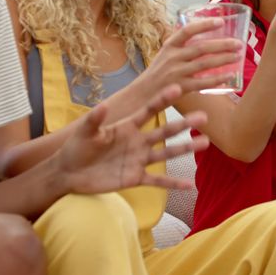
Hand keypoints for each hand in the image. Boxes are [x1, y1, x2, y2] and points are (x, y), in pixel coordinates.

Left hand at [50, 84, 209, 193]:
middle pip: (164, 132)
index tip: (177, 88)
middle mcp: (137, 142)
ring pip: (166, 154)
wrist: (70, 173)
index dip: (161, 100)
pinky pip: (158, 182)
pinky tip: (190, 186)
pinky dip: (173, 184)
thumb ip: (95, 119)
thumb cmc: (76, 148)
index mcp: (126, 127)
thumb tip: (103, 105)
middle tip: (203, 116)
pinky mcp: (135, 178)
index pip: (148, 111)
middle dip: (183, 124)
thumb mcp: (84, 131)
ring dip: (185, 149)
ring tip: (205, 143)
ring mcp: (138, 160)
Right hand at [142, 18, 243, 94]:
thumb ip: (180, 47)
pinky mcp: (181, 88)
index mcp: (169, 46)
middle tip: (239, 44)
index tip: (221, 22)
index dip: (205, 25)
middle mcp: (173, 58)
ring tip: (237, 56)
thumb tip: (202, 38)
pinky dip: (218, 79)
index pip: (187, 31)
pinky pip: (204, 82)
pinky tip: (229, 76)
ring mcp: (177, 73)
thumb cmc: (156, 74)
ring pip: (205, 64)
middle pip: (201, 48)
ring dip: (223, 59)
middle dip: (222, 45)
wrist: (142, 95)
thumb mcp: (164, 55)